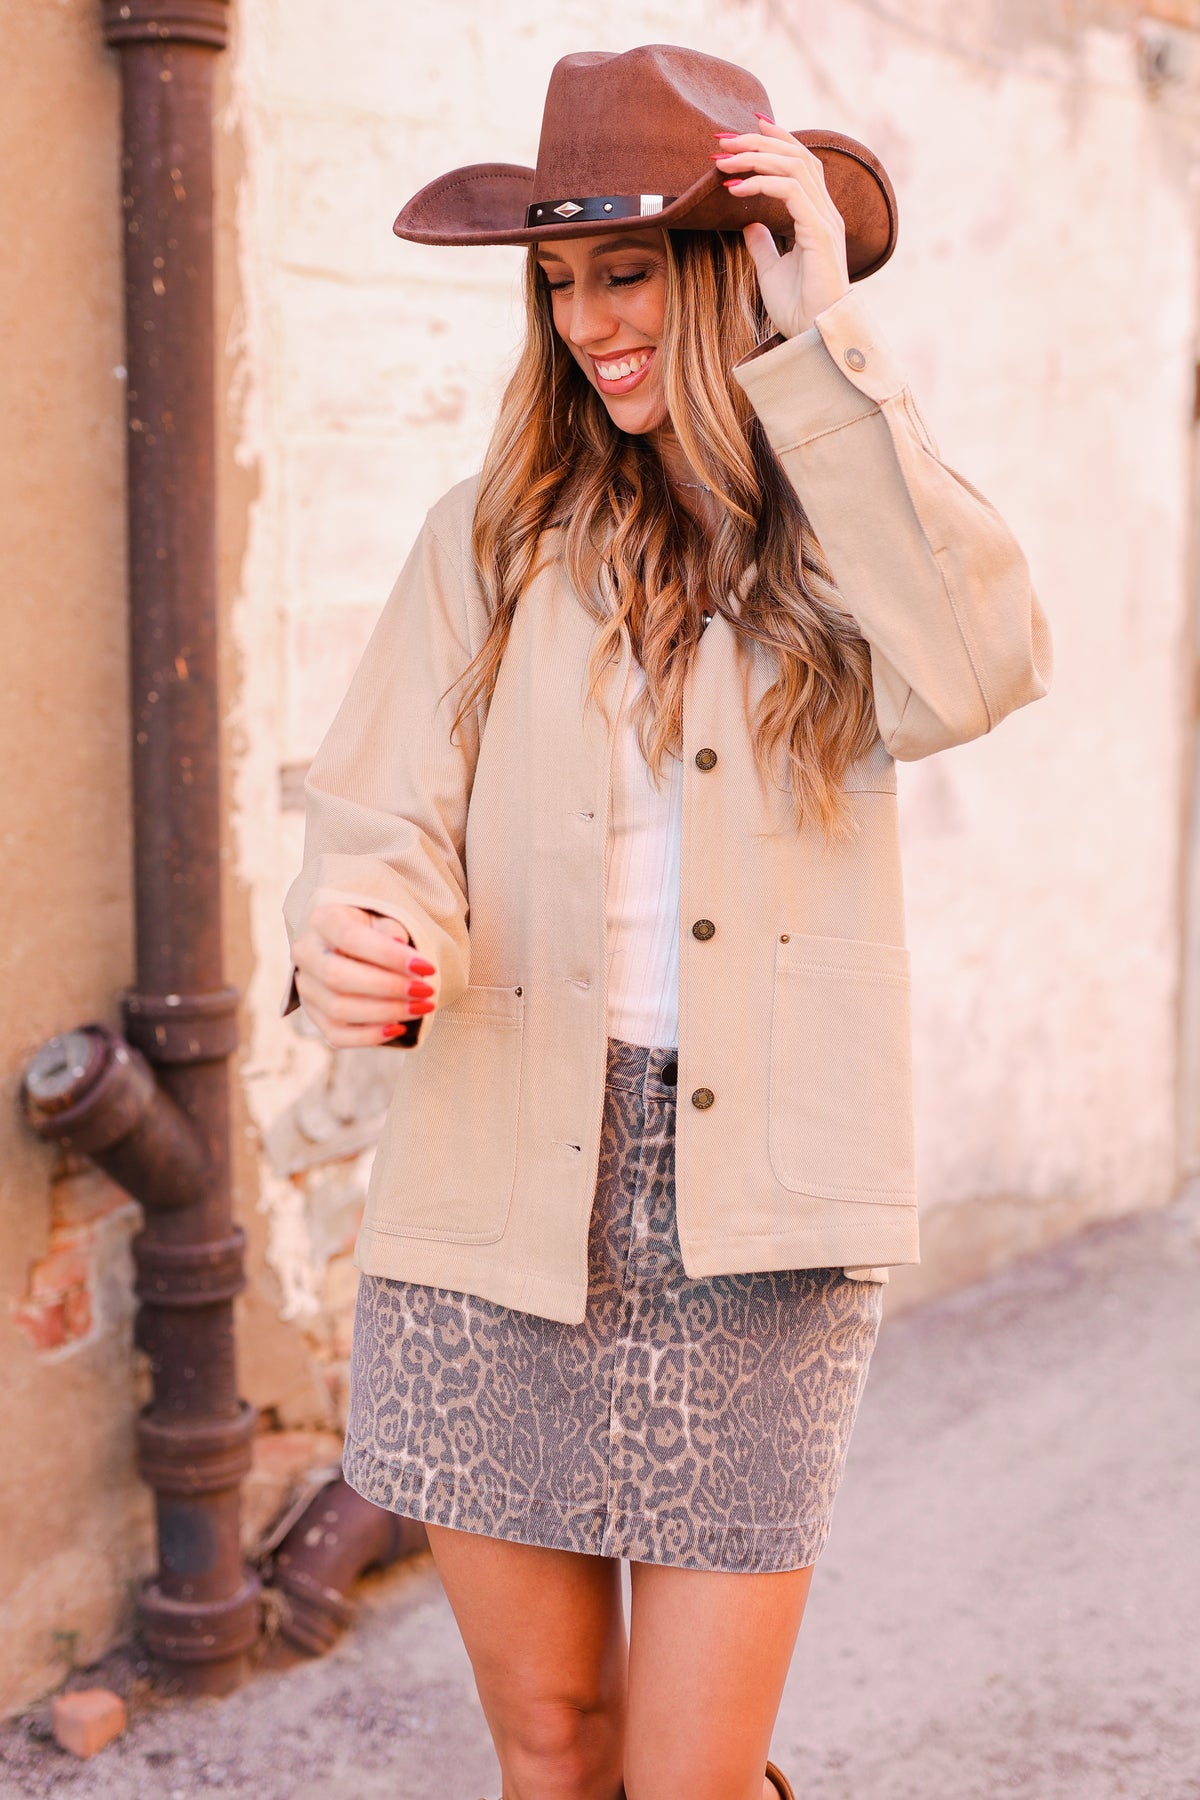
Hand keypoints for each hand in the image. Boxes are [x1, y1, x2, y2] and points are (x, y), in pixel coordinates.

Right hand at [291, 903, 437, 1047]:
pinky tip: (398, 1028)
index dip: (389, 955)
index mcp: (323, 920)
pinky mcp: (313, 1015)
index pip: (351, 938)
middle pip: (338, 977)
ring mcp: (306, 987)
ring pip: (337, 1009)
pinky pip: (336, 1035)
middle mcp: (306, 953)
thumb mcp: (384, 920)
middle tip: (425, 991)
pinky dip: (369, 1036)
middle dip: (388, 987)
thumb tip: (397, 941)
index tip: (427, 967)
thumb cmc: (375, 932)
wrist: (354, 949)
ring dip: (385, 1013)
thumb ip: (390, 929)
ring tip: (420, 1008)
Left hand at [713, 115, 850, 338]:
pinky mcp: (819, 233)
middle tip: (721, 140)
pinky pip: (790, 192)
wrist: (812, 337)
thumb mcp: (771, 271)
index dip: (775, 140)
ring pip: (794, 166)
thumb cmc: (797, 309)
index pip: (800, 163)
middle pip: (797, 156)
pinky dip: (761, 183)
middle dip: (758, 142)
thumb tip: (748, 224)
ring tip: (722, 160)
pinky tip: (735, 188)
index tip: (744, 131)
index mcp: (817, 217)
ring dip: (755, 157)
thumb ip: (762, 244)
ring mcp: (825, 221)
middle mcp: (825, 213)